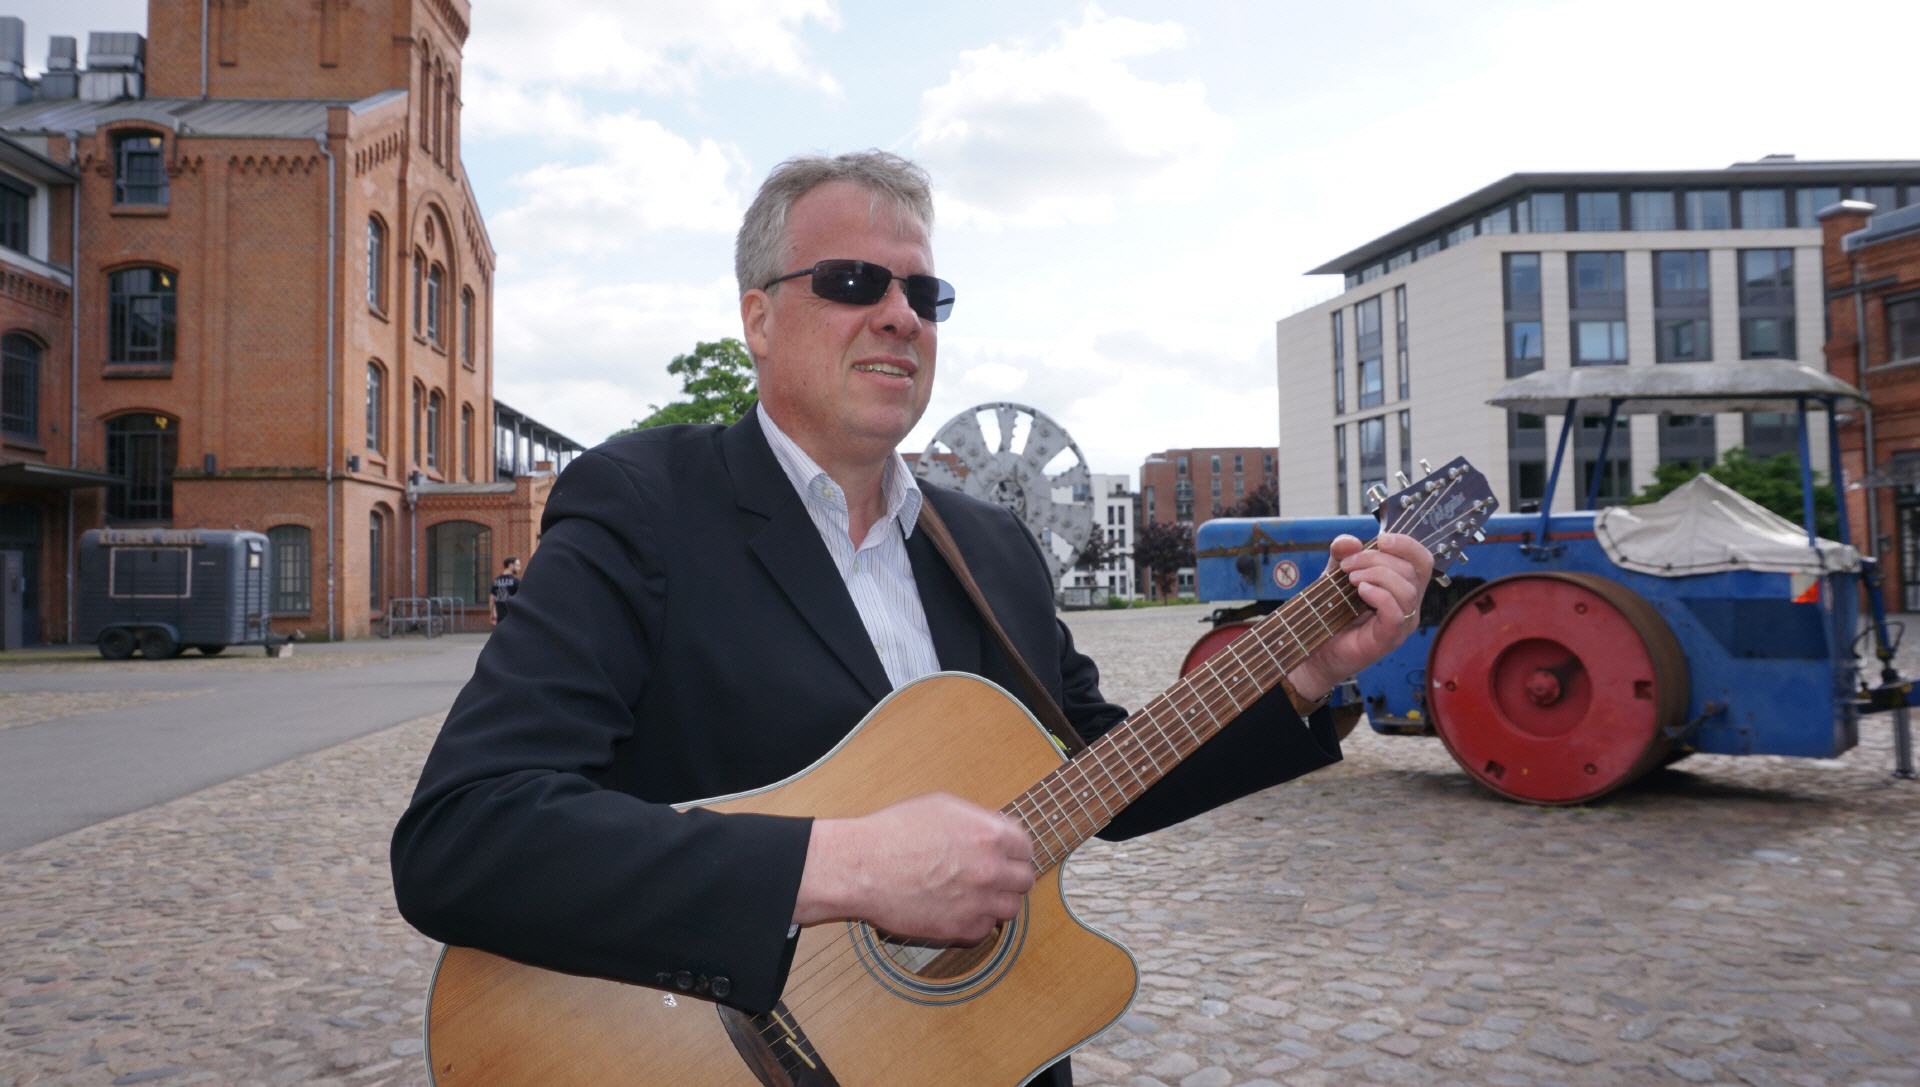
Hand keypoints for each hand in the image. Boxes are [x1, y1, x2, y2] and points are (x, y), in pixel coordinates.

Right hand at [794, 793, 1034, 943]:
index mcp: (989, 835)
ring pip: (1011, 908)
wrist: (862, 867)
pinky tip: (960, 908)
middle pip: (1024, 879)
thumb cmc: (894, 832)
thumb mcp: (942, 807)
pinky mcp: (960, 928)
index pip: (1025, 846)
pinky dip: (977, 920)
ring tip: (979, 893)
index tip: (1006, 853)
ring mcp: (978, 902)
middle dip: (1011, 875)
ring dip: (999, 900)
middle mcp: (990, 870)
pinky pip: (986, 929)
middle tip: (994, 874)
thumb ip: (978, 820)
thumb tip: (996, 830)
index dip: (1014, 849)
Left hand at [1286, 532, 1433, 700]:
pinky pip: (1396, 612)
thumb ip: (1342, 554)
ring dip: (1376, 575)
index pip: (1422, 560)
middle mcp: (1409, 605)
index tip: (1379, 540)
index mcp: (1403, 586)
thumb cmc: (1332, 614)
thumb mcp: (1335, 574)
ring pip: (1407, 590)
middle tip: (1347, 566)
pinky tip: (1360, 591)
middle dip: (1376, 559)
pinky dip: (1379, 595)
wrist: (1316, 650)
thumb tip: (1350, 541)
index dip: (1407, 544)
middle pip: (1412, 570)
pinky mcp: (1389, 638)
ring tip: (1351, 580)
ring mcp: (1402, 624)